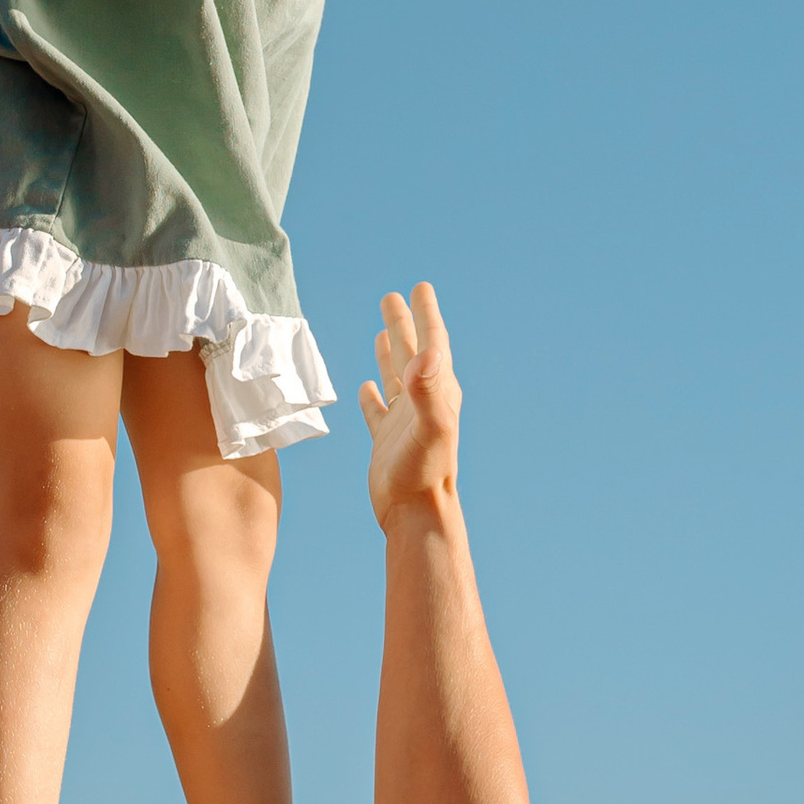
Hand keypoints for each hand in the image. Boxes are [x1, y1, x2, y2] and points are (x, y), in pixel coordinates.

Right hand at [359, 283, 462, 525]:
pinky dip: (372, 397)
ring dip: (387, 352)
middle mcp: (423, 403)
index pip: (433, 344)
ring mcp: (405, 422)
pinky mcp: (387, 442)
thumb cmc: (426, 473)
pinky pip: (378, 411)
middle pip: (412, 353)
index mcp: (437, 393)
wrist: (415, 515)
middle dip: (404, 324)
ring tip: (380, 329)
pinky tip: (366, 387)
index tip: (420, 287)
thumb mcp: (430, 427)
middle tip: (393, 296)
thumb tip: (428, 352)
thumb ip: (429, 389)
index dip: (426, 315)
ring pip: (395, 378)